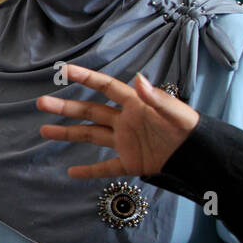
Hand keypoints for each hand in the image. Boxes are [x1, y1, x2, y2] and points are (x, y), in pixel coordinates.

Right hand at [36, 64, 199, 178]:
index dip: (86, 78)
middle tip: (42, 103)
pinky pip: (106, 167)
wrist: (200, 154)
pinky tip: (71, 172)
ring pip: (90, 136)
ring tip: (44, 130)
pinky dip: (89, 171)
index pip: (106, 88)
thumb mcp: (175, 112)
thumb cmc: (189, 128)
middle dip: (65, 108)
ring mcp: (125, 142)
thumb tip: (139, 78)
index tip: (65, 70)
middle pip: (89, 112)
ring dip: (67, 134)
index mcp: (134, 105)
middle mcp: (124, 121)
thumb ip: (156, 97)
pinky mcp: (130, 162)